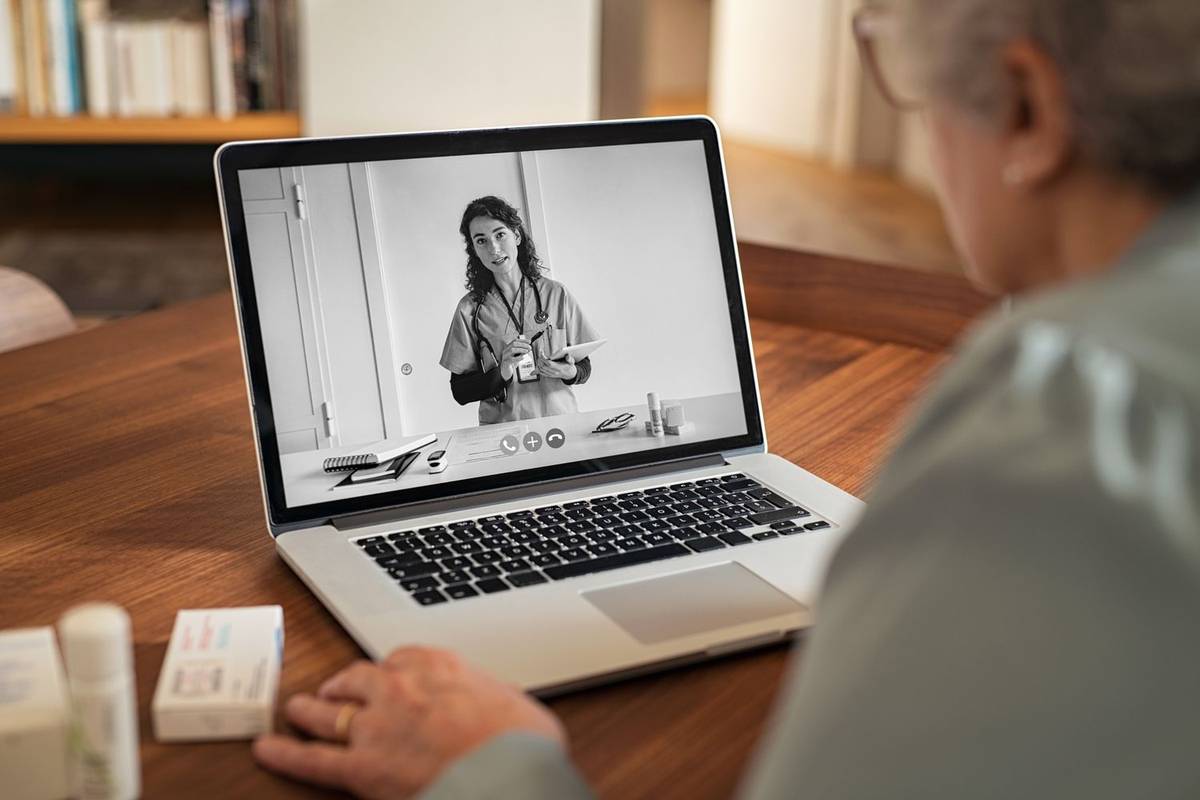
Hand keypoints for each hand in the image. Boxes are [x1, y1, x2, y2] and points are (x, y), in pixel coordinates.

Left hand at [253, 647, 565, 798]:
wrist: (508, 773)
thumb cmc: (522, 742)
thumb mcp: (514, 703)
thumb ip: (489, 698)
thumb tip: (497, 706)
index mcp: (439, 665)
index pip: (402, 656)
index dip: (391, 668)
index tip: (391, 675)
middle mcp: (399, 687)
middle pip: (360, 676)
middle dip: (345, 681)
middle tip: (335, 686)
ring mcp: (375, 726)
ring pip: (329, 710)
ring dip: (311, 707)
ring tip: (298, 708)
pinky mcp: (360, 767)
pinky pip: (313, 759)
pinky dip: (285, 754)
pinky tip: (265, 749)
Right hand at [499, 338, 531, 380]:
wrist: (506, 371)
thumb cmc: (512, 362)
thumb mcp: (518, 356)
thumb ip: (522, 352)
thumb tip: (529, 348)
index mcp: (508, 348)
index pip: (515, 341)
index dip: (522, 340)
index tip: (529, 341)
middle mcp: (506, 351)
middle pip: (514, 344)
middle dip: (523, 345)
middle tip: (529, 347)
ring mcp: (505, 356)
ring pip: (512, 350)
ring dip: (521, 350)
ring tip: (526, 351)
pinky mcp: (506, 363)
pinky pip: (511, 359)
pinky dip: (518, 358)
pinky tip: (522, 357)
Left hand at [537, 354, 576, 380]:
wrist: (569, 374)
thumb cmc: (569, 366)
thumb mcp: (571, 361)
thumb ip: (570, 358)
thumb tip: (567, 356)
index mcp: (559, 368)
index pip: (549, 363)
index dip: (544, 358)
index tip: (542, 353)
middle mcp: (554, 372)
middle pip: (543, 366)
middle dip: (540, 359)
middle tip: (540, 354)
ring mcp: (551, 374)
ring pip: (541, 369)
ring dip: (538, 363)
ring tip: (539, 357)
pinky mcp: (549, 375)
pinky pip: (541, 372)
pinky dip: (538, 368)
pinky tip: (538, 363)